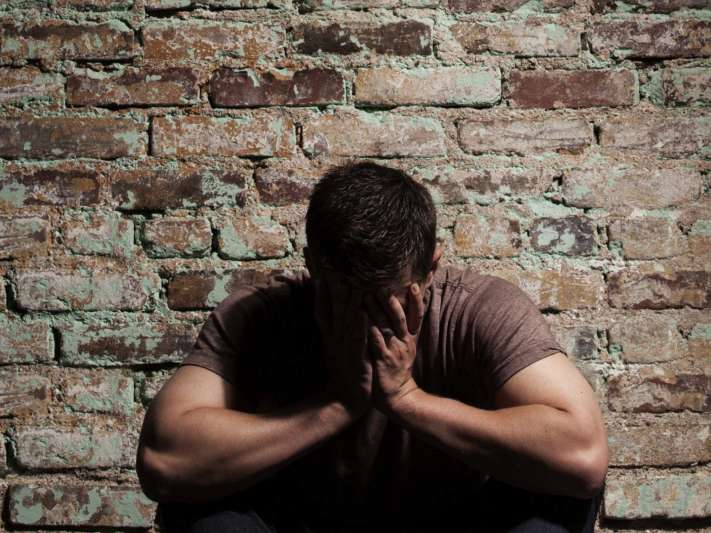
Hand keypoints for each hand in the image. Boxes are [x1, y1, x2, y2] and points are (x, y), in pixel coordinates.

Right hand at [313, 272, 372, 416]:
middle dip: (331, 286)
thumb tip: (337, 309)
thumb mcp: (338, 346)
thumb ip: (337, 326)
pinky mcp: (356, 359)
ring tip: (351, 281)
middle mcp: (335, 337)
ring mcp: (344, 347)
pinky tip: (362, 313)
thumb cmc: (346, 370)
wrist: (346, 399)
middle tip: (332, 264)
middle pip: (331, 307)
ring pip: (345, 320)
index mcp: (331, 333)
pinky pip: (357, 340)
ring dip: (348, 301)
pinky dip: (358, 326)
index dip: (320, 288)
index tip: (319, 268)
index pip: (322, 306)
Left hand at [364, 283, 423, 412]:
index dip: (416, 300)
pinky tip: (363, 321)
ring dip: (377, 311)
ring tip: (367, 296)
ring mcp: (395, 351)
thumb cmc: (397, 368)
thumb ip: (403, 327)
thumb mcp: (405, 346)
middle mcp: (405, 341)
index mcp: (410, 337)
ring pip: (386, 327)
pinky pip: (377, 343)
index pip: (417, 314)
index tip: (415, 284)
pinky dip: (371, 331)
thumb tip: (401, 307)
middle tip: (381, 284)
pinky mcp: (384, 361)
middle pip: (400, 317)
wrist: (398, 397)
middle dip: (391, 300)